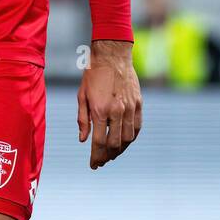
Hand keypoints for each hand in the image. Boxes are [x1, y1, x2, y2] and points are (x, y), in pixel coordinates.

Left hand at [77, 40, 141, 169]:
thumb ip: (83, 120)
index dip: (96, 157)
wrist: (112, 55)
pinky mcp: (138, 104)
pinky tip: (124, 141)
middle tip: (101, 161)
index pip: (98, 142)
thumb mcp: (81, 96)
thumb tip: (83, 140)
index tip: (93, 165)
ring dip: (120, 150)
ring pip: (128, 139)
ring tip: (112, 153)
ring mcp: (129, 108)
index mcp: (100, 110)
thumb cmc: (93, 74)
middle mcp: (116, 111)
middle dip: (107, 157)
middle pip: (114, 144)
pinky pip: (137, 128)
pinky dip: (131, 138)